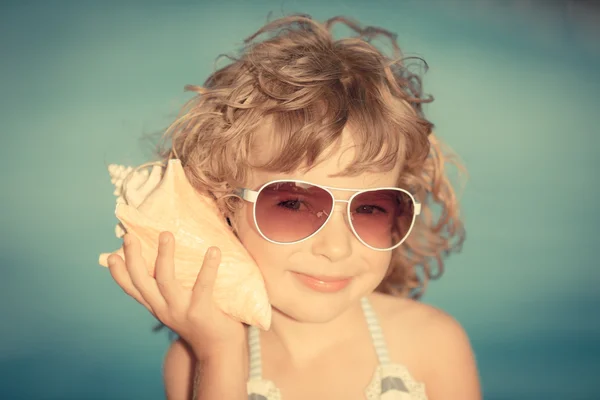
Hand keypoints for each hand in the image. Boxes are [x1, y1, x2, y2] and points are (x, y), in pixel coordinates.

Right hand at [107, 231, 245, 359]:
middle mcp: (164, 308)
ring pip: (166, 281)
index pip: (132, 289)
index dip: (119, 274)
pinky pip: (203, 286)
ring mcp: (181, 310)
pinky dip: (208, 267)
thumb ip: (173, 286)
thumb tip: (171, 254)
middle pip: (142, 282)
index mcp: (157, 305)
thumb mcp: (180, 304)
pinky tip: (213, 250)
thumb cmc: (202, 318)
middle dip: (134, 258)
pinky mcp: (201, 312)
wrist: (220, 349)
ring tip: (166, 235)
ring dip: (164, 256)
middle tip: (130, 236)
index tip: (111, 256)